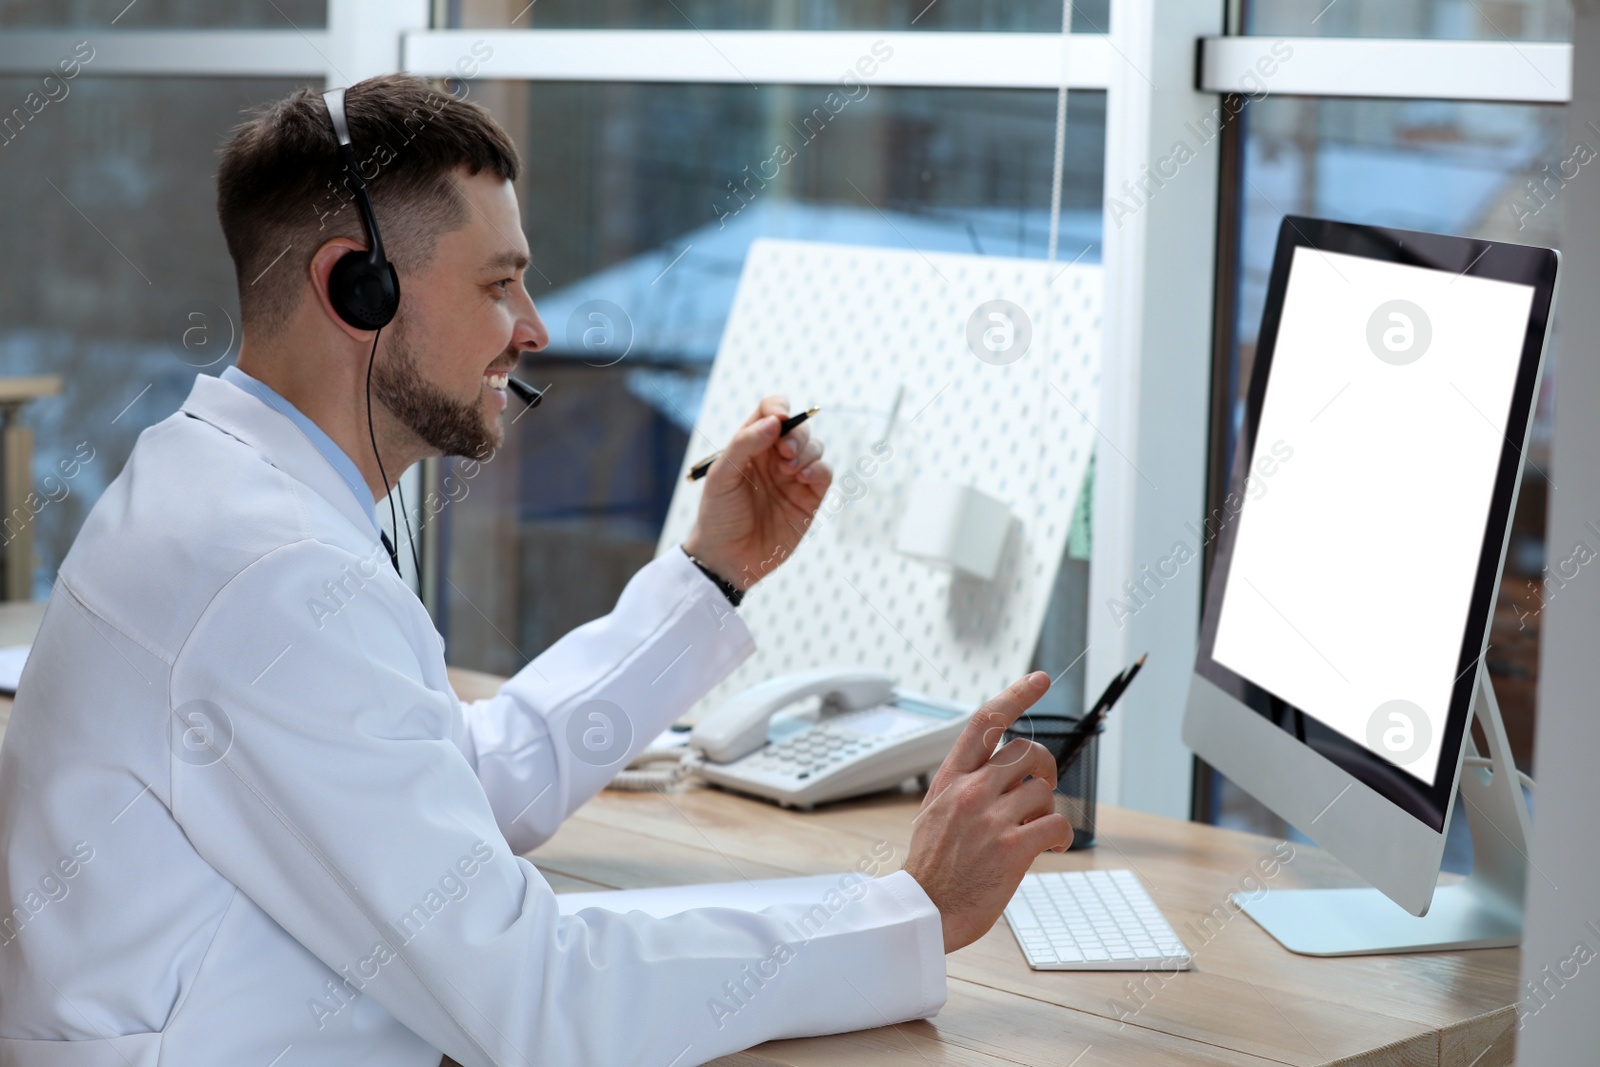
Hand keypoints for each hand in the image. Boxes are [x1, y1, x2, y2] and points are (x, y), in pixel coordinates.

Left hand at [682, 396, 830, 591]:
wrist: (727, 558)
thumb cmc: (719, 514)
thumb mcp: (722, 475)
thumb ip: (744, 443)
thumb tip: (775, 421)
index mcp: (750, 446)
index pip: (770, 411)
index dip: (778, 408)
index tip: (779, 419)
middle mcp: (774, 458)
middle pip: (798, 427)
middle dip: (797, 434)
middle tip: (785, 452)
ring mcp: (793, 477)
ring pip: (815, 447)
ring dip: (807, 451)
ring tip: (789, 470)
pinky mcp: (809, 498)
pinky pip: (824, 473)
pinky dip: (818, 469)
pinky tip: (802, 478)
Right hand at [903, 672, 1072, 952]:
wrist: (922, 913)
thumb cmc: (931, 868)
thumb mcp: (934, 812)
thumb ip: (963, 786)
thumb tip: (1000, 772)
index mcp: (950, 779)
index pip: (985, 722)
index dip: (1016, 696)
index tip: (1039, 679)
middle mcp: (970, 791)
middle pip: (1027, 752)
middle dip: (1044, 769)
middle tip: (1040, 792)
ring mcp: (990, 818)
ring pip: (1044, 790)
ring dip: (1047, 810)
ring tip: (1033, 832)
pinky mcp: (1012, 848)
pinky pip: (1057, 824)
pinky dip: (1061, 837)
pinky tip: (1052, 849)